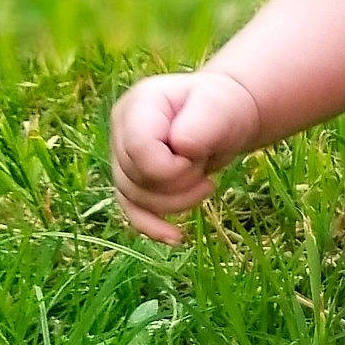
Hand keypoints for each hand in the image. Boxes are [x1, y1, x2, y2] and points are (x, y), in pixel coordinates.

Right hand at [109, 70, 262, 243]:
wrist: (222, 117)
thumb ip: (203, 123)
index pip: (139, 150)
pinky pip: (133, 213)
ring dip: (180, 200)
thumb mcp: (220, 106)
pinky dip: (154, 227)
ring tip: (206, 180)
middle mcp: (121, 132)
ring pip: (136, 200)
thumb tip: (182, 147)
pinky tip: (176, 238)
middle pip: (138, 178)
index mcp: (138, 107)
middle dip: (182, 179)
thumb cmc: (222, 106)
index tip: (198, 154)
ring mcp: (123, 159)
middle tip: (205, 159)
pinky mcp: (132, 182)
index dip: (172, 166)